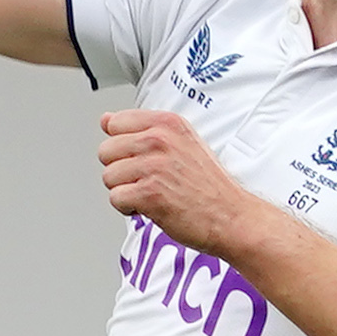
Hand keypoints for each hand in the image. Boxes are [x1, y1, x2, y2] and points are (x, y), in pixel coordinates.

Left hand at [98, 108, 267, 261]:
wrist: (231, 216)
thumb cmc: (208, 184)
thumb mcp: (181, 142)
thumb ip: (142, 129)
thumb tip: (105, 120)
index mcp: (167, 123)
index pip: (114, 123)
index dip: (121, 146)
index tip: (140, 159)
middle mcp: (158, 139)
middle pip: (106, 152)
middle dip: (120, 171)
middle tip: (146, 180)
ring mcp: (153, 166)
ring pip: (108, 177)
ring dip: (125, 191)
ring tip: (151, 194)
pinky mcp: (149, 193)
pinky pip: (116, 199)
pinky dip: (129, 209)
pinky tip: (150, 208)